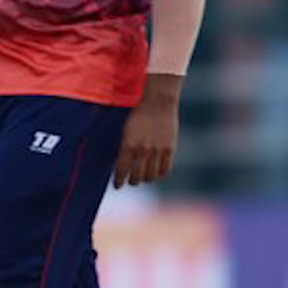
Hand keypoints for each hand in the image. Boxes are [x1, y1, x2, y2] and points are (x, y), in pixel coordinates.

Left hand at [114, 73, 181, 188]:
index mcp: (128, 145)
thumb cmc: (138, 114)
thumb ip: (125, 148)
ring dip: (146, 179)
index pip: (122, 170)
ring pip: (151, 176)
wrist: (157, 102)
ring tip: (144, 177)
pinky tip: (156, 172)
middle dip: (132, 181)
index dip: (119, 181)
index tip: (118, 186)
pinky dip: (159, 174)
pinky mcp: (169, 149)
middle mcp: (142, 150)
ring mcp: (157, 150)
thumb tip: (123, 166)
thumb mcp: (126, 130)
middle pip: (137, 177)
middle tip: (131, 180)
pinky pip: (165, 170)